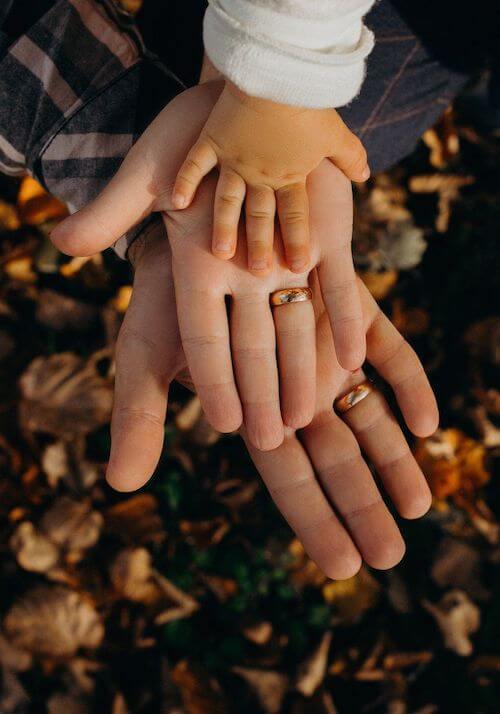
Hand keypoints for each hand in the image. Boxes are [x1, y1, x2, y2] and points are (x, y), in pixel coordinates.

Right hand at [52, 82, 365, 398]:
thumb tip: (60, 244)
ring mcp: (286, 259)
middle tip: (269, 441)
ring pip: (295, 324)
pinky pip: (338, 286)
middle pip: (251, 343)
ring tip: (308, 417)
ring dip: (302, 369)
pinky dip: (344, 319)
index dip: (212, 376)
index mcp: (199, 266)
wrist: (249, 108)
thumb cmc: (188, 135)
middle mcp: (243, 274)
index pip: (203, 334)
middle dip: (260, 392)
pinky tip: (352, 359)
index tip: (222, 421)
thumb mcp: (147, 173)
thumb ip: (111, 210)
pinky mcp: (325, 239)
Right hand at [107, 222, 436, 576]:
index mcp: (252, 408)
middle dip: (361, 504)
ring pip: (367, 413)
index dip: (314, 518)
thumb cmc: (163, 298)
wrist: (195, 230)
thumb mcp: (145, 356)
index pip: (289, 475)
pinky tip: (426, 423)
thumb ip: (138, 416)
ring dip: (394, 458)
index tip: (344, 566)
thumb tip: (121, 486)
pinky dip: (406, 382)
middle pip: (336, 455)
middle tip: (390, 556)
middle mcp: (295, 388)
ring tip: (419, 506)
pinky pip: (387, 350)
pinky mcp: (349, 309)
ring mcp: (326, 351)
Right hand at [172, 82, 369, 275]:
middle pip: (261, 216)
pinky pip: (196, 165)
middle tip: (259, 273)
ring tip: (220, 253)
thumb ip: (350, 157)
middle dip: (261, 246)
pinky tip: (178, 203)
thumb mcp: (337, 133)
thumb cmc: (310, 102)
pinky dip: (186, 182)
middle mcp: (262, 173)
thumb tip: (365, 176)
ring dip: (225, 228)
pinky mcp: (215, 139)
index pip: (296, 216)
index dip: (298, 241)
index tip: (299, 267)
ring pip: (229, 201)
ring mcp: (236, 159)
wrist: (281, 69)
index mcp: (291, 174)